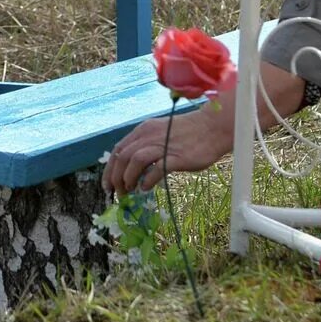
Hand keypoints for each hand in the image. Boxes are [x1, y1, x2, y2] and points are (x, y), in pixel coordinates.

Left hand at [102, 103, 234, 194]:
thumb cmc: (187, 133)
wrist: (212, 128)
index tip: (108, 186)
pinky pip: (156, 169)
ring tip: (130, 191)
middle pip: (123, 157)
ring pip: (135, 160)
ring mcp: (163, 145)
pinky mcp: (177, 157)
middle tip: (119, 193)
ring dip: (128, 178)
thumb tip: (131, 168)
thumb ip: (146, 147)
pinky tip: (146, 188)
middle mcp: (149, 136)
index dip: (109, 170)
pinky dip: (147, 180)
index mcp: (143, 130)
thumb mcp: (160, 134)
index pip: (118, 150)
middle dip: (116, 177)